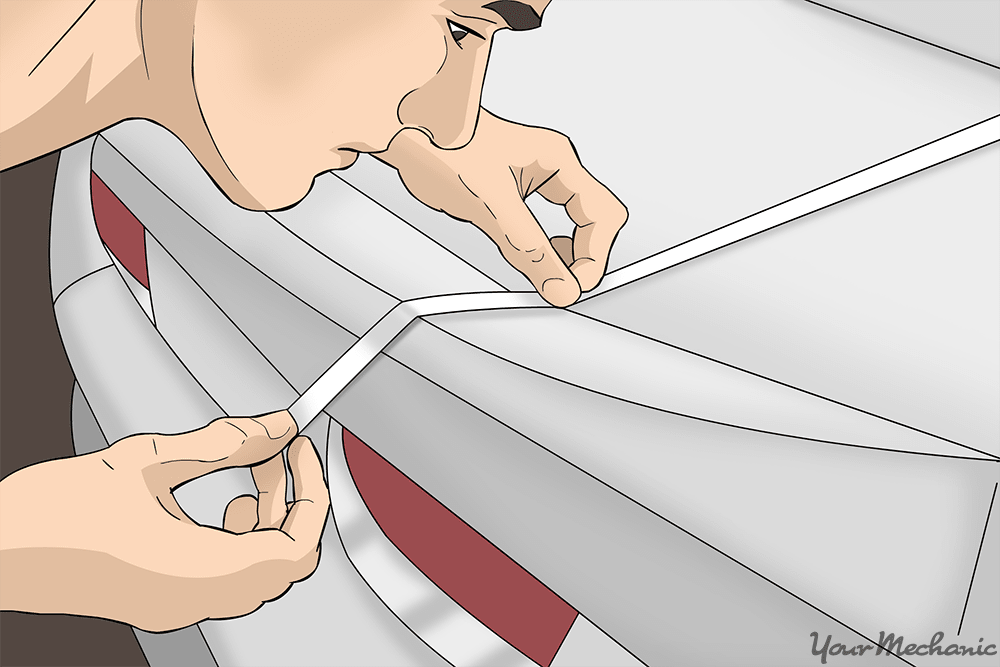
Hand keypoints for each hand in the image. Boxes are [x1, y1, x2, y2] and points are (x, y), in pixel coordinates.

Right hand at [0, 410, 328, 631]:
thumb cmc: (50, 514)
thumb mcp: (148, 458)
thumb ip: (225, 441)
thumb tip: (275, 426)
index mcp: (200, 570)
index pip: (297, 544)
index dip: (311, 493)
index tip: (303, 452)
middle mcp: (196, 599)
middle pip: (285, 561)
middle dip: (291, 500)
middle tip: (279, 454)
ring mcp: (180, 606)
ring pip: (259, 572)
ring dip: (266, 519)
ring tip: (247, 473)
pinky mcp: (164, 601)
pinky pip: (228, 579)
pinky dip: (240, 540)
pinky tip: (218, 506)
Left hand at [378, 109, 627, 306]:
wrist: (405, 129)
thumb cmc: (441, 144)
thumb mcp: (491, 205)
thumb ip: (529, 249)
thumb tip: (559, 284)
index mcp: (557, 159)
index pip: (602, 214)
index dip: (593, 254)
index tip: (573, 283)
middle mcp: (552, 168)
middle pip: (594, 221)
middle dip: (581, 255)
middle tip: (559, 282)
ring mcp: (534, 179)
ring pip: (571, 226)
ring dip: (562, 254)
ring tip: (543, 272)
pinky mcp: (514, 193)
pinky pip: (543, 227)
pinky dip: (540, 249)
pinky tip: (526, 258)